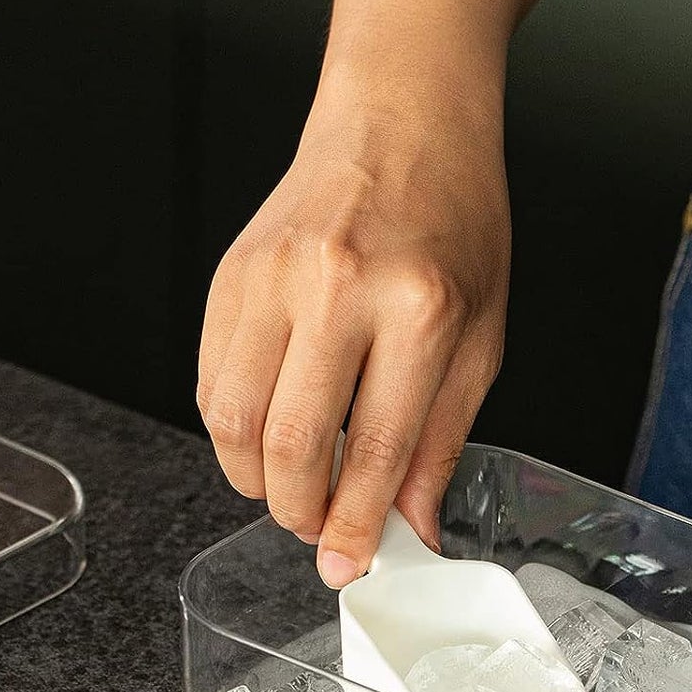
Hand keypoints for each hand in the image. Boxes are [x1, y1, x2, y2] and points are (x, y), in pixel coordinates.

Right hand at [197, 99, 509, 586]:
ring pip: (230, 420)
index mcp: (420, 310)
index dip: (355, 528)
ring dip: (255, 480)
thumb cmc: (456, 226)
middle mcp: (337, 288)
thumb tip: (411, 529)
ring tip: (293, 488)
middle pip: (287, 446)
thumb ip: (439, 442)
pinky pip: (210, 379)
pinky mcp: (230, 273)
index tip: (346, 568)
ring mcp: (272, 276)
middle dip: (299, 514)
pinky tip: (268, 434)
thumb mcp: (482, 340)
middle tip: (319, 530)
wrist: (403, 122)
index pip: (372, 452)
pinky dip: (231, 429)